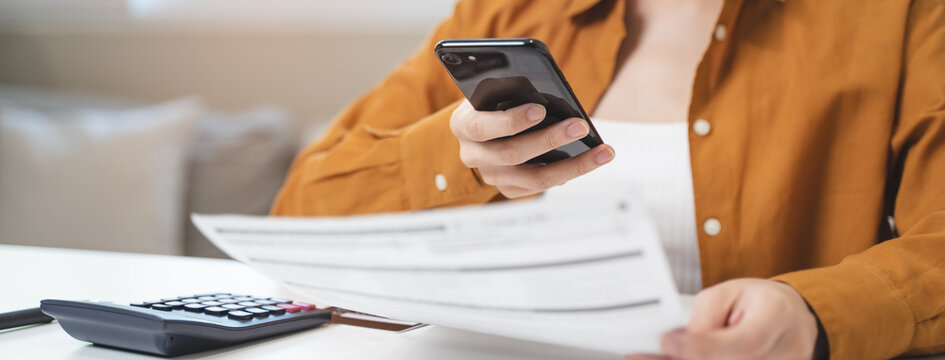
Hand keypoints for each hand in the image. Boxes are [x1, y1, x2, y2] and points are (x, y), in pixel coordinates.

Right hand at [449, 100, 614, 197]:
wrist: (484, 123)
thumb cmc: (494, 99)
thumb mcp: (494, 89)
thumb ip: (511, 91)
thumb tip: (550, 98)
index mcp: (463, 125)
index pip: (482, 127)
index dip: (510, 120)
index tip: (540, 109)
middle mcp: (472, 155)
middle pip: (513, 153)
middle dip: (550, 139)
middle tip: (580, 126)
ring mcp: (491, 176)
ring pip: (534, 179)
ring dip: (573, 165)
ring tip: (602, 151)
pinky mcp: (508, 189)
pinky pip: (541, 187)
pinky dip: (568, 173)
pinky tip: (591, 160)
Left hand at [628, 279, 819, 359]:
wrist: (790, 319)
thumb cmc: (756, 302)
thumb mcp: (726, 293)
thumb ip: (703, 319)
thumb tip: (675, 345)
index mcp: (776, 316)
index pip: (742, 343)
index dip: (702, 347)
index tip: (668, 342)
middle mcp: (785, 352)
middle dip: (687, 357)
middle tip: (642, 355)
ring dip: (689, 359)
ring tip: (659, 353)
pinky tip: (680, 355)